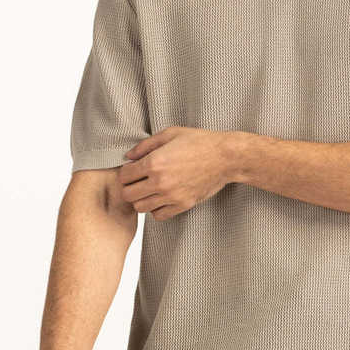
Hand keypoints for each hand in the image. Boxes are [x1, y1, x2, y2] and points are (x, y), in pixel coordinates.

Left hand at [119, 126, 241, 219]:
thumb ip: (145, 145)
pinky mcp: (183, 205)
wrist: (225, 157)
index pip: (124, 176)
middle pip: (128, 195)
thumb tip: (128, 156)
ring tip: (150, 189)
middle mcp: (160, 182)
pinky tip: (162, 197)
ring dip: (141, 199)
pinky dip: (156, 208)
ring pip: (140, 208)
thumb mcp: (170, 134)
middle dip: (129, 187)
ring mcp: (172, 196)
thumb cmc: (200, 142)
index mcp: (154, 162)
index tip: (132, 169)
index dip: (125, 172)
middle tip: (138, 180)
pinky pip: (158, 215)